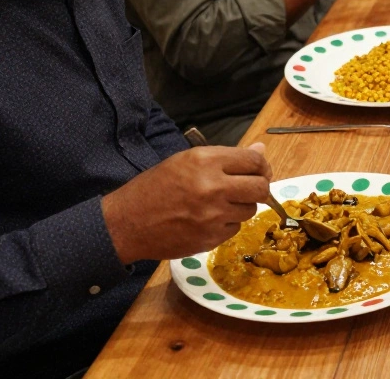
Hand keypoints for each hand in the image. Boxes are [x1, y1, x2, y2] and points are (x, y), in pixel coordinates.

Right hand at [102, 144, 272, 264]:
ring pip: (250, 210)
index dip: (262, 166)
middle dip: (259, 187)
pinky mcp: (211, 239)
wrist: (127, 223)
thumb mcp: (186, 161)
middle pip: (260, 187)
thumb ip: (226, 157)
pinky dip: (227, 224)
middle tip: (248, 188)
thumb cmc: (155, 187)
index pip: (254, 162)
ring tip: (220, 203)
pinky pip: (235, 228)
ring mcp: (213, 216)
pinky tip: (209, 219)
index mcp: (206, 162)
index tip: (259, 170)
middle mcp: (213, 187)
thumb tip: (260, 151)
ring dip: (241, 206)